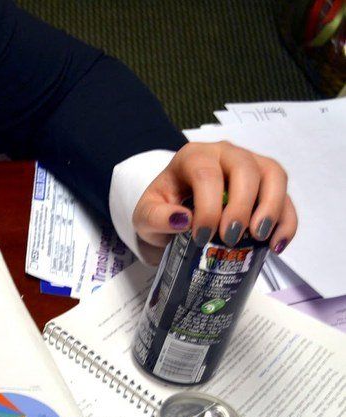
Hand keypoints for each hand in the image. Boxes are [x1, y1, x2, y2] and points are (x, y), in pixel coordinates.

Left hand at [132, 142, 297, 263]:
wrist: (172, 217)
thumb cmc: (162, 211)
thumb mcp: (145, 217)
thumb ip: (155, 217)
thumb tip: (181, 220)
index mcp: (193, 157)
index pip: (205, 173)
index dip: (208, 205)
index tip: (201, 236)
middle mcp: (225, 154)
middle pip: (245, 169)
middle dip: (241, 206)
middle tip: (231, 238)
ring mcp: (251, 166)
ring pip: (273, 176)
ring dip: (272, 208)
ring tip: (260, 238)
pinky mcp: (268, 186)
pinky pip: (287, 198)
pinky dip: (286, 222)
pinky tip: (277, 245)